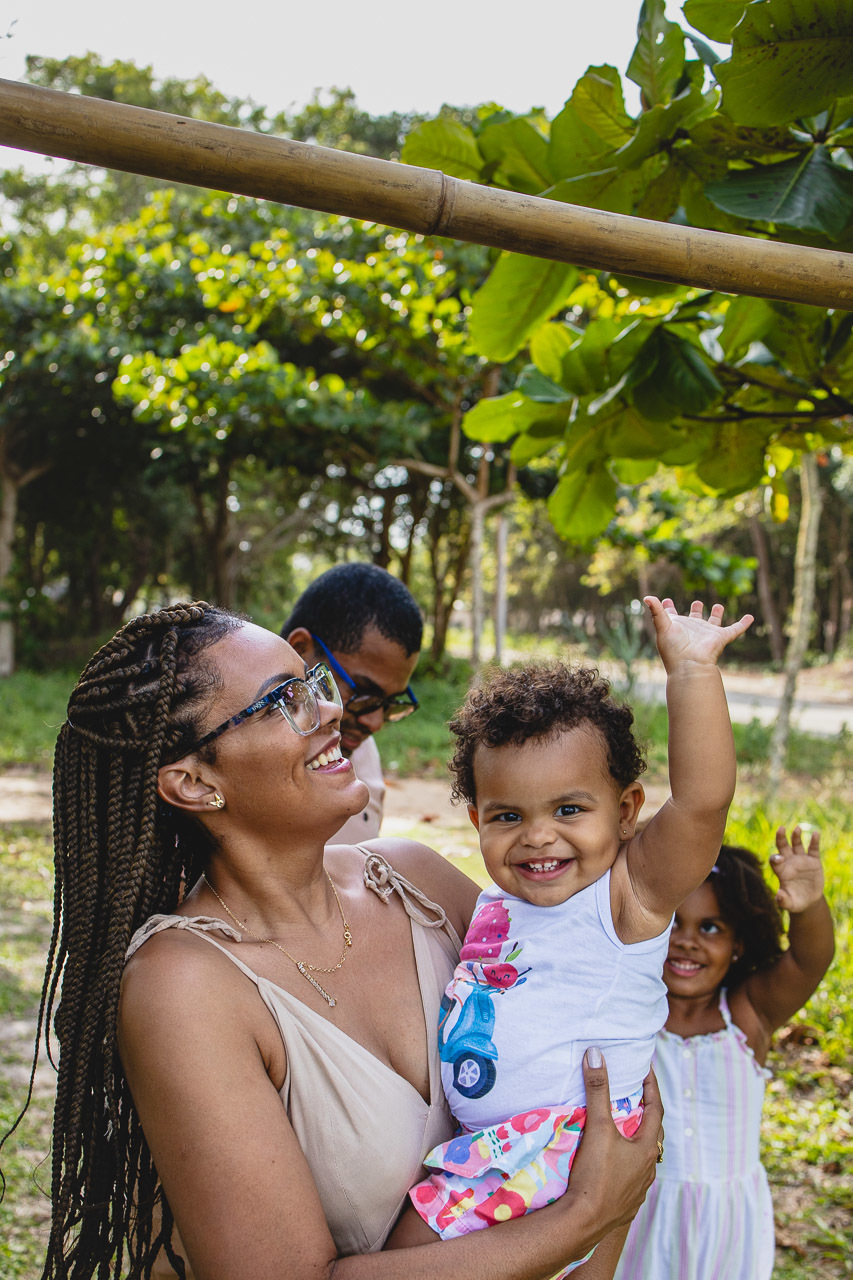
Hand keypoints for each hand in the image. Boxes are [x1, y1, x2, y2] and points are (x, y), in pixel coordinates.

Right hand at [565, 1051, 662, 1236]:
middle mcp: (648, 1170)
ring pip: (641, 1158)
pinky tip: (612, 1163)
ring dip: (634, 1140)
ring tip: (620, 1128)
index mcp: (646, 1149)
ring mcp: (638, 1190)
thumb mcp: (597, 1127)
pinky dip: (624, 1162)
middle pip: (651, 1135)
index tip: (645, 1069)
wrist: (583, 1223)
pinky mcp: (625, 1206)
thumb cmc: (595, 1175)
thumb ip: (598, 1090)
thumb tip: (596, 1054)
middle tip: (632, 1097)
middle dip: (644, 1114)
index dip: (651, 1086)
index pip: (656, 1110)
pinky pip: (630, 1178)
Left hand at [643, 596, 752, 672]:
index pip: (672, 615)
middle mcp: (693, 630)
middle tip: (697, 602)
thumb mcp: (663, 626)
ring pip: (714, 621)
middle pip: (695, 618)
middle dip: (696, 609)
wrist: (690, 665)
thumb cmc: (674, 648)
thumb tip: (646, 597)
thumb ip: (656, 611)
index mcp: (677, 627)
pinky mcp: (721, 637)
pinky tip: (750, 617)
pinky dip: (743, 623)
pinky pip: (735, 629)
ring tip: (718, 605)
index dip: (667, 607)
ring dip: (716, 614)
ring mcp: (707, 633)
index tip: (666, 600)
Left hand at [770, 825, 824, 912]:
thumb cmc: (795, 901)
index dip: (776, 858)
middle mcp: (789, 862)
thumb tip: (779, 896)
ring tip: (797, 828)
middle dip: (781, 838)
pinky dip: (814, 841)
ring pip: (797, 844)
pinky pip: (813, 849)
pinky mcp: (813, 861)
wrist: (808, 900)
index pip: (775, 860)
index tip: (779, 859)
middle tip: (780, 829)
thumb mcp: (789, 904)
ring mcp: (801, 860)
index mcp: (781, 870)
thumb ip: (782, 901)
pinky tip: (815, 833)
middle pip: (783, 846)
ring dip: (796, 836)